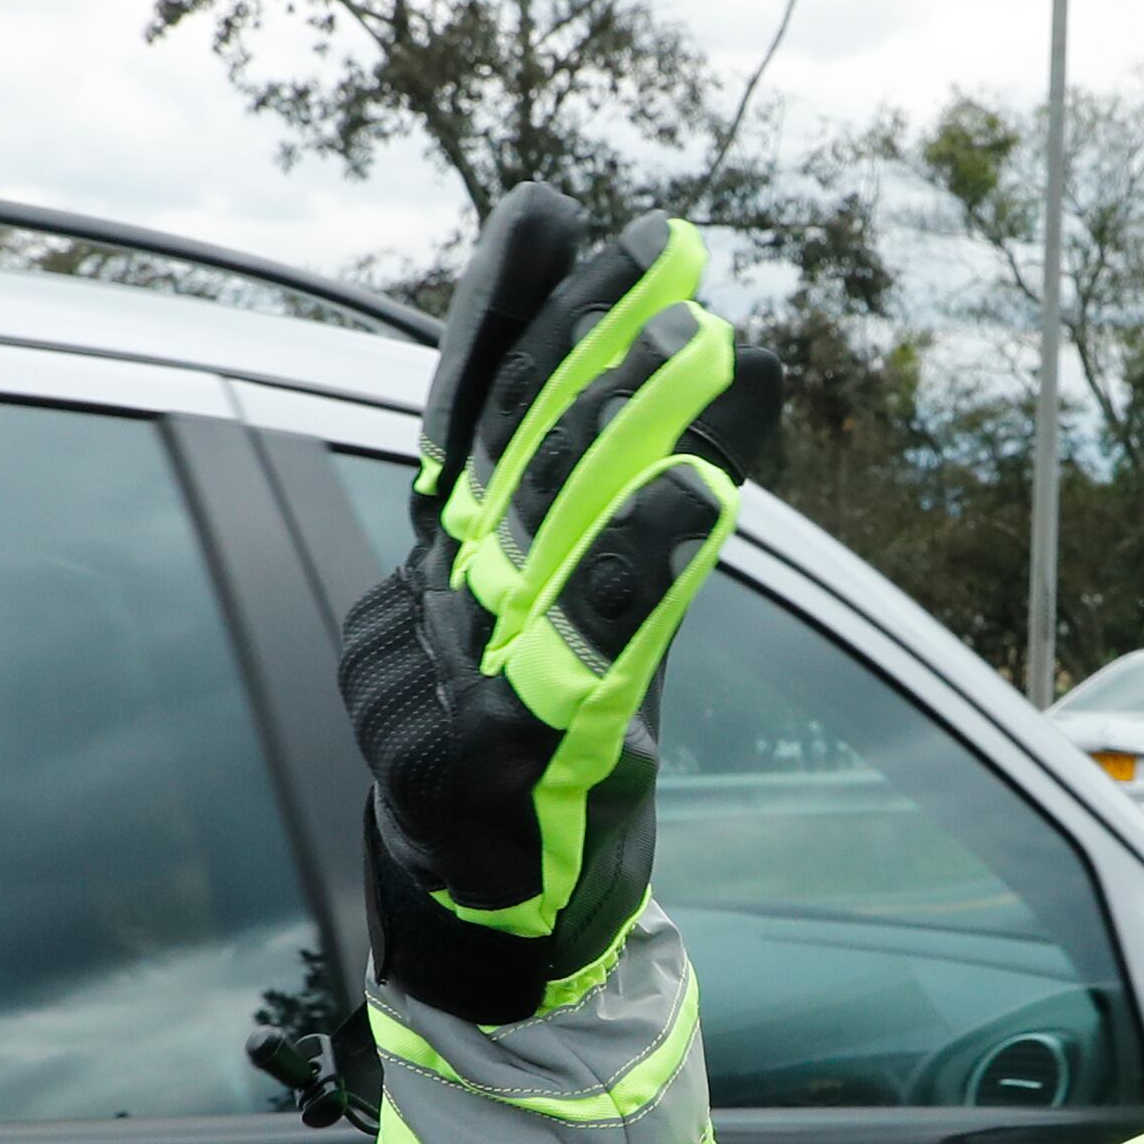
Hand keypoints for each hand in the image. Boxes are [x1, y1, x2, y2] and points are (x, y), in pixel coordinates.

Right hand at [340, 185, 783, 1025]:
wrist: (486, 925)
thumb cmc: (526, 755)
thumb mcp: (552, 614)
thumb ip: (573, 486)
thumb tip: (619, 341)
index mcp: (444, 558)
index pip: (472, 406)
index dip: (519, 310)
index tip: (579, 218)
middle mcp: (437, 601)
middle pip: (509, 446)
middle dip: (586, 342)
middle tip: (664, 252)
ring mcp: (459, 676)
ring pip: (542, 528)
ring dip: (625, 422)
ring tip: (704, 336)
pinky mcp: (502, 755)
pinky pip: (584, 646)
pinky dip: (641, 561)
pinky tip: (705, 489)